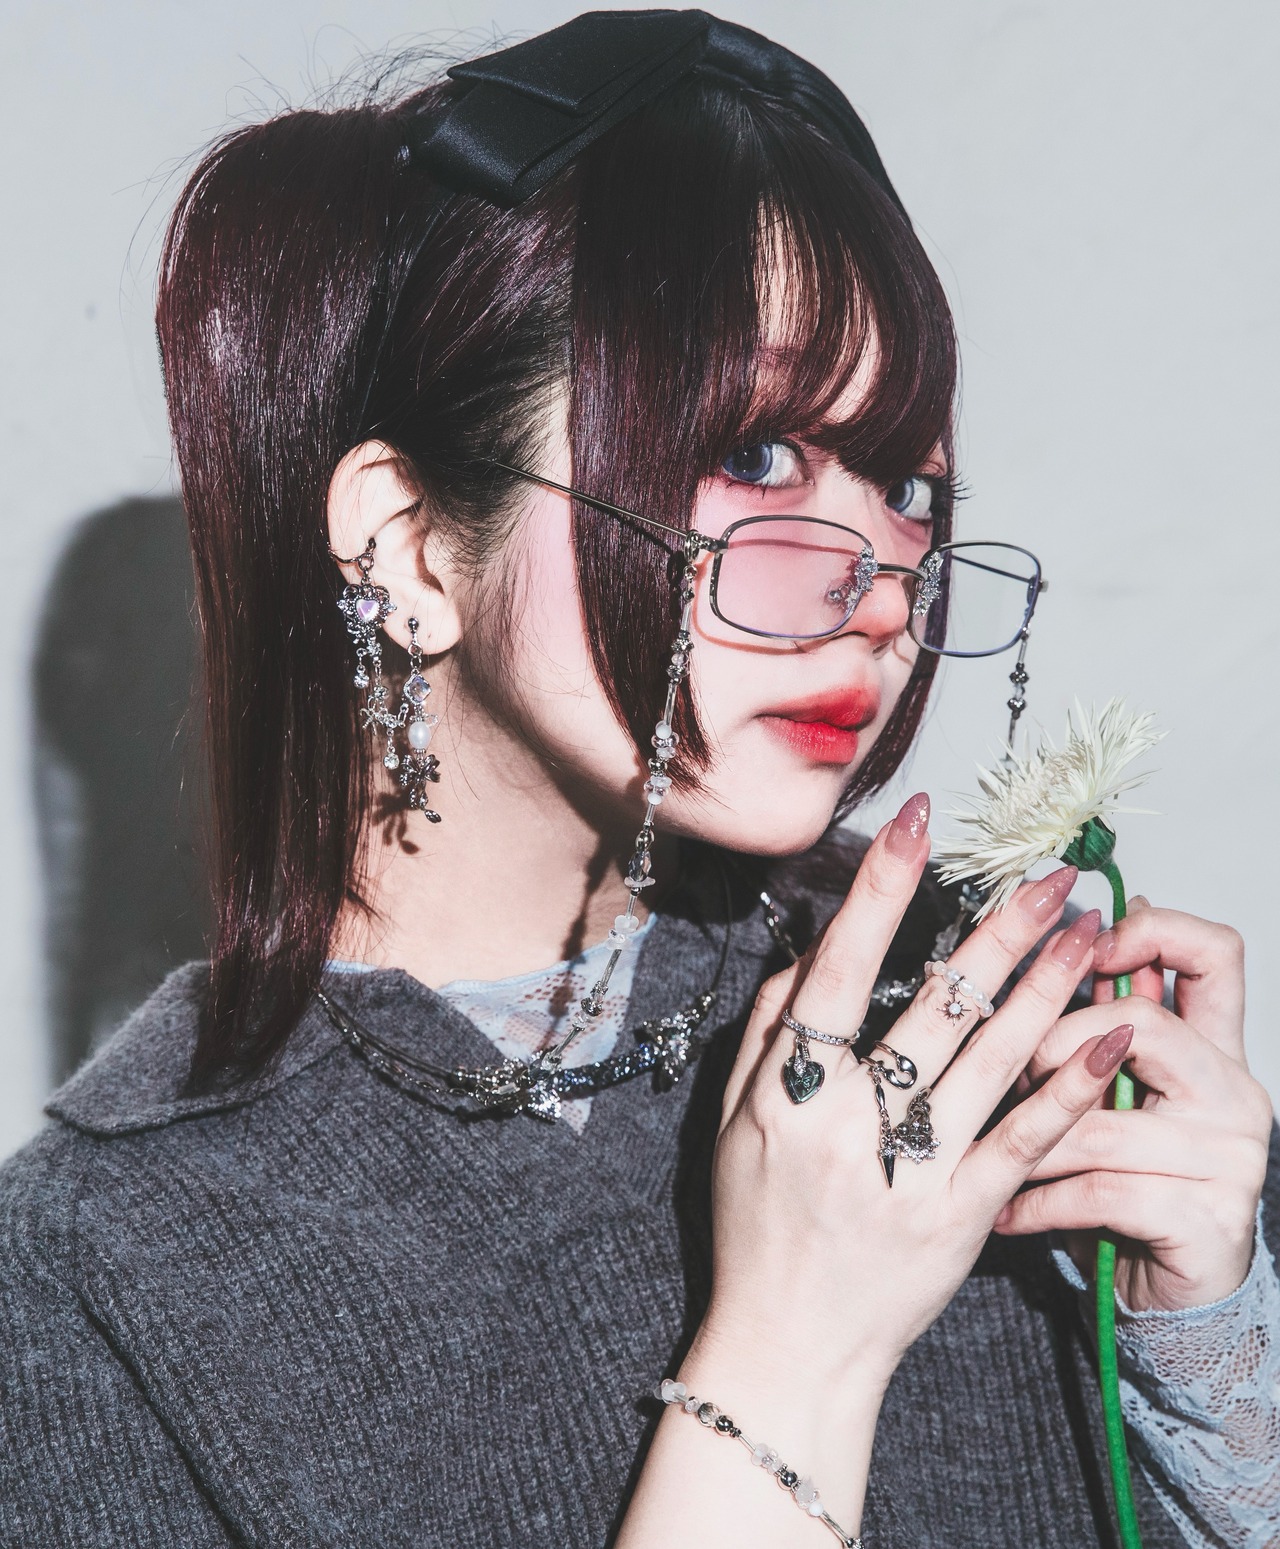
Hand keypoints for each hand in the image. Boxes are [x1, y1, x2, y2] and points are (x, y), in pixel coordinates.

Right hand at [676, 794, 1130, 1529]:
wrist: (787, 1350)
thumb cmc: (756, 1226)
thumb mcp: (732, 1122)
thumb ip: (770, 1030)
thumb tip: (816, 946)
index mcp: (785, 1094)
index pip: (837, 971)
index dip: (878, 890)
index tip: (918, 823)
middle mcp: (847, 1128)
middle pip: (933, 1007)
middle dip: (999, 930)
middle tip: (1053, 873)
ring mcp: (910, 1176)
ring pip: (989, 1062)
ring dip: (1045, 986)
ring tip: (1090, 928)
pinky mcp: (961, 1219)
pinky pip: (1022, 1140)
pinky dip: (1068, 1084)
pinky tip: (1107, 1034)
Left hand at [995, 897, 1272, 1311]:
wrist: (1164, 1295)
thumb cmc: (1125, 1182)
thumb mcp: (1111, 1096)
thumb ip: (1100, 1024)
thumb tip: (1072, 935)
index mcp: (1217, 1048)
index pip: (1214, 953)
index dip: (1151, 930)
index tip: (1086, 944)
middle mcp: (1236, 1092)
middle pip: (1144, 1025)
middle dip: (1056, 1047)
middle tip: (1011, 1078)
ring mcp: (1232, 1158)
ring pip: (1102, 1123)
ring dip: (1030, 1142)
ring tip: (989, 1151)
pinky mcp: (1209, 1220)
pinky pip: (1101, 1192)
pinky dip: (1041, 1203)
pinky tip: (1007, 1212)